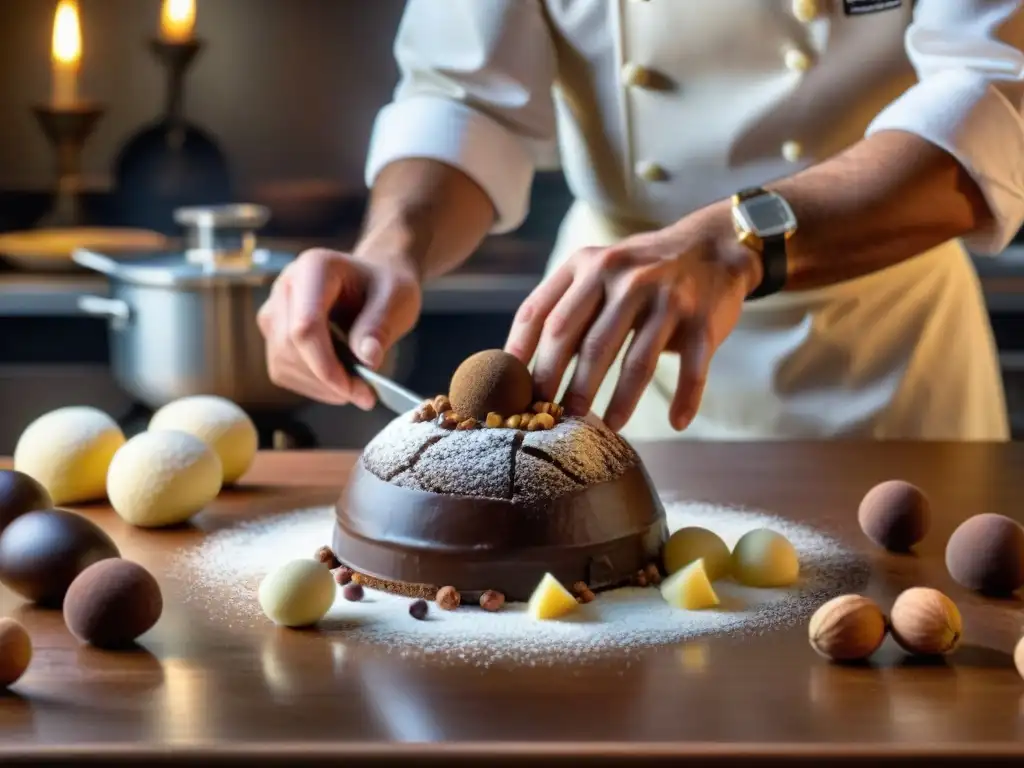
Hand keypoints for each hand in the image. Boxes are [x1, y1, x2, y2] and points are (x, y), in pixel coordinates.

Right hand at [257, 248, 420, 408]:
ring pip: (282, 363)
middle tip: (366, 394)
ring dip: (319, 386)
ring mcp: (274, 311)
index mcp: (313, 268)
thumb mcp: (397, 298)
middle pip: (289, 347)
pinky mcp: (274, 334)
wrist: (372, 282)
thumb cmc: (385, 286)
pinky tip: (339, 380)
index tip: (357, 388)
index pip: (305, 326)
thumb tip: (367, 359)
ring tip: (357, 386)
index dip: (326, 364)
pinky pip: (283, 371)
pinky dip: (312, 385)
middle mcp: (285, 286)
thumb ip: (381, 325)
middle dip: (326, 380)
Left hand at [504, 205, 759, 431]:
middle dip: (564, 386)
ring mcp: (666, 297)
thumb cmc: (641, 272)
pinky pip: (692, 367)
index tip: (512, 391)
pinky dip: (685, 397)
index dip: (521, 356)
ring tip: (607, 427)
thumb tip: (520, 364)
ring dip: (619, 400)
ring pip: (635, 360)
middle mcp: (624, 277)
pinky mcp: (702, 319)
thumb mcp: (597, 270)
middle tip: (554, 417)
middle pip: (584, 342)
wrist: (712, 245)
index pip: (541, 313)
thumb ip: (564, 304)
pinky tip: (676, 422)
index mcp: (587, 266)